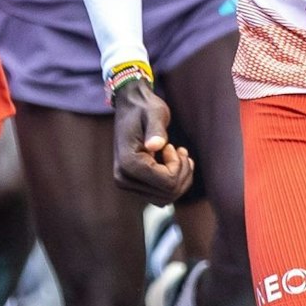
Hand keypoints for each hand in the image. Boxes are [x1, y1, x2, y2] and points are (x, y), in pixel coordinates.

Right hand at [111, 78, 194, 201]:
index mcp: (127, 163)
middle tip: (180, 149)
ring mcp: (128, 185)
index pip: (167, 182)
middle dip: (182, 172)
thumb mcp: (155, 113)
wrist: (131, 108)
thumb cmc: (145, 108)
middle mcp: (123, 179)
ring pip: (167, 198)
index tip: (172, 146)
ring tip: (179, 154)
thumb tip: (154, 146)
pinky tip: (176, 161)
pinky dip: (175, 182)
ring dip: (181, 178)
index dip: (178, 165)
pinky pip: (162, 196)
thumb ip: (155, 129)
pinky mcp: (135, 186)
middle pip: (169, 193)